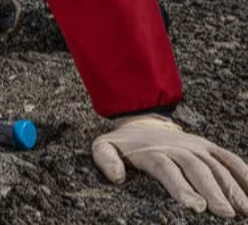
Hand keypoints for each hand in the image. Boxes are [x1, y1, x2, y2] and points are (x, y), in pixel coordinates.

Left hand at [92, 114, 247, 217]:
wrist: (142, 122)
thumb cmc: (123, 144)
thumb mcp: (103, 147)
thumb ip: (106, 160)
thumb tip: (116, 177)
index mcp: (153, 152)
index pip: (168, 169)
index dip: (182, 187)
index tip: (194, 205)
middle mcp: (179, 148)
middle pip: (197, 170)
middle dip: (213, 192)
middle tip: (225, 213)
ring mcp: (197, 146)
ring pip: (218, 166)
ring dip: (233, 187)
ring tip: (245, 210)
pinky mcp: (209, 148)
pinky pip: (230, 159)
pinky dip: (245, 174)